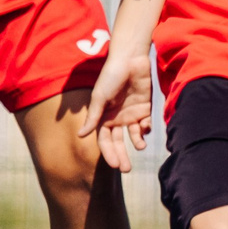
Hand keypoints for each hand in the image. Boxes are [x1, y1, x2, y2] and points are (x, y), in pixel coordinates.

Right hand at [78, 36, 154, 172]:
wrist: (130, 59)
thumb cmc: (111, 76)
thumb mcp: (99, 97)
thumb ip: (94, 117)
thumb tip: (81, 136)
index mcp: (103, 117)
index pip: (104, 140)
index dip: (108, 153)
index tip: (114, 165)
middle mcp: (117, 118)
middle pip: (119, 142)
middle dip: (122, 156)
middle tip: (126, 169)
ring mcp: (131, 114)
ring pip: (134, 135)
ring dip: (137, 143)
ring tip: (140, 147)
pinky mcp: (144, 108)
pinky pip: (146, 124)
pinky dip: (146, 129)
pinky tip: (145, 128)